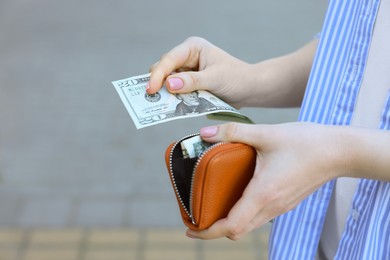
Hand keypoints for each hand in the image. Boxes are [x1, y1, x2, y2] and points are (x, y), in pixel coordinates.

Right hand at [147, 37, 252, 107]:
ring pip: (166, 81)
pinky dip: (173, 98)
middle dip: (159, 84)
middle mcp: (186, 57)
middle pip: (163, 69)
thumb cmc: (237, 78)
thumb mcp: (215, 79)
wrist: (249, 89)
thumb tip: (169, 84)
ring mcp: (186, 70)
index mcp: (192, 47)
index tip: (151, 90)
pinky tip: (172, 106)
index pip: (169, 59)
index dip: (158, 75)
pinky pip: (174, 91)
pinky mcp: (188, 84)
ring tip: (164, 104)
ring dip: (165, 92)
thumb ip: (192, 81)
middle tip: (155, 100)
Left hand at [187, 122, 347, 239]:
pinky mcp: (286, 202)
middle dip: (214, 229)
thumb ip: (233, 132)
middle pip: (237, 231)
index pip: (231, 227)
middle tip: (197, 215)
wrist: (339, 151)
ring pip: (249, 225)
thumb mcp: (266, 133)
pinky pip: (260, 216)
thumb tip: (204, 133)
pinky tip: (237, 194)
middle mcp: (272, 206)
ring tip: (213, 206)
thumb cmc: (305, 143)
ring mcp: (281, 207)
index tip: (191, 228)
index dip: (208, 232)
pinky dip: (243, 214)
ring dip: (229, 222)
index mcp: (263, 194)